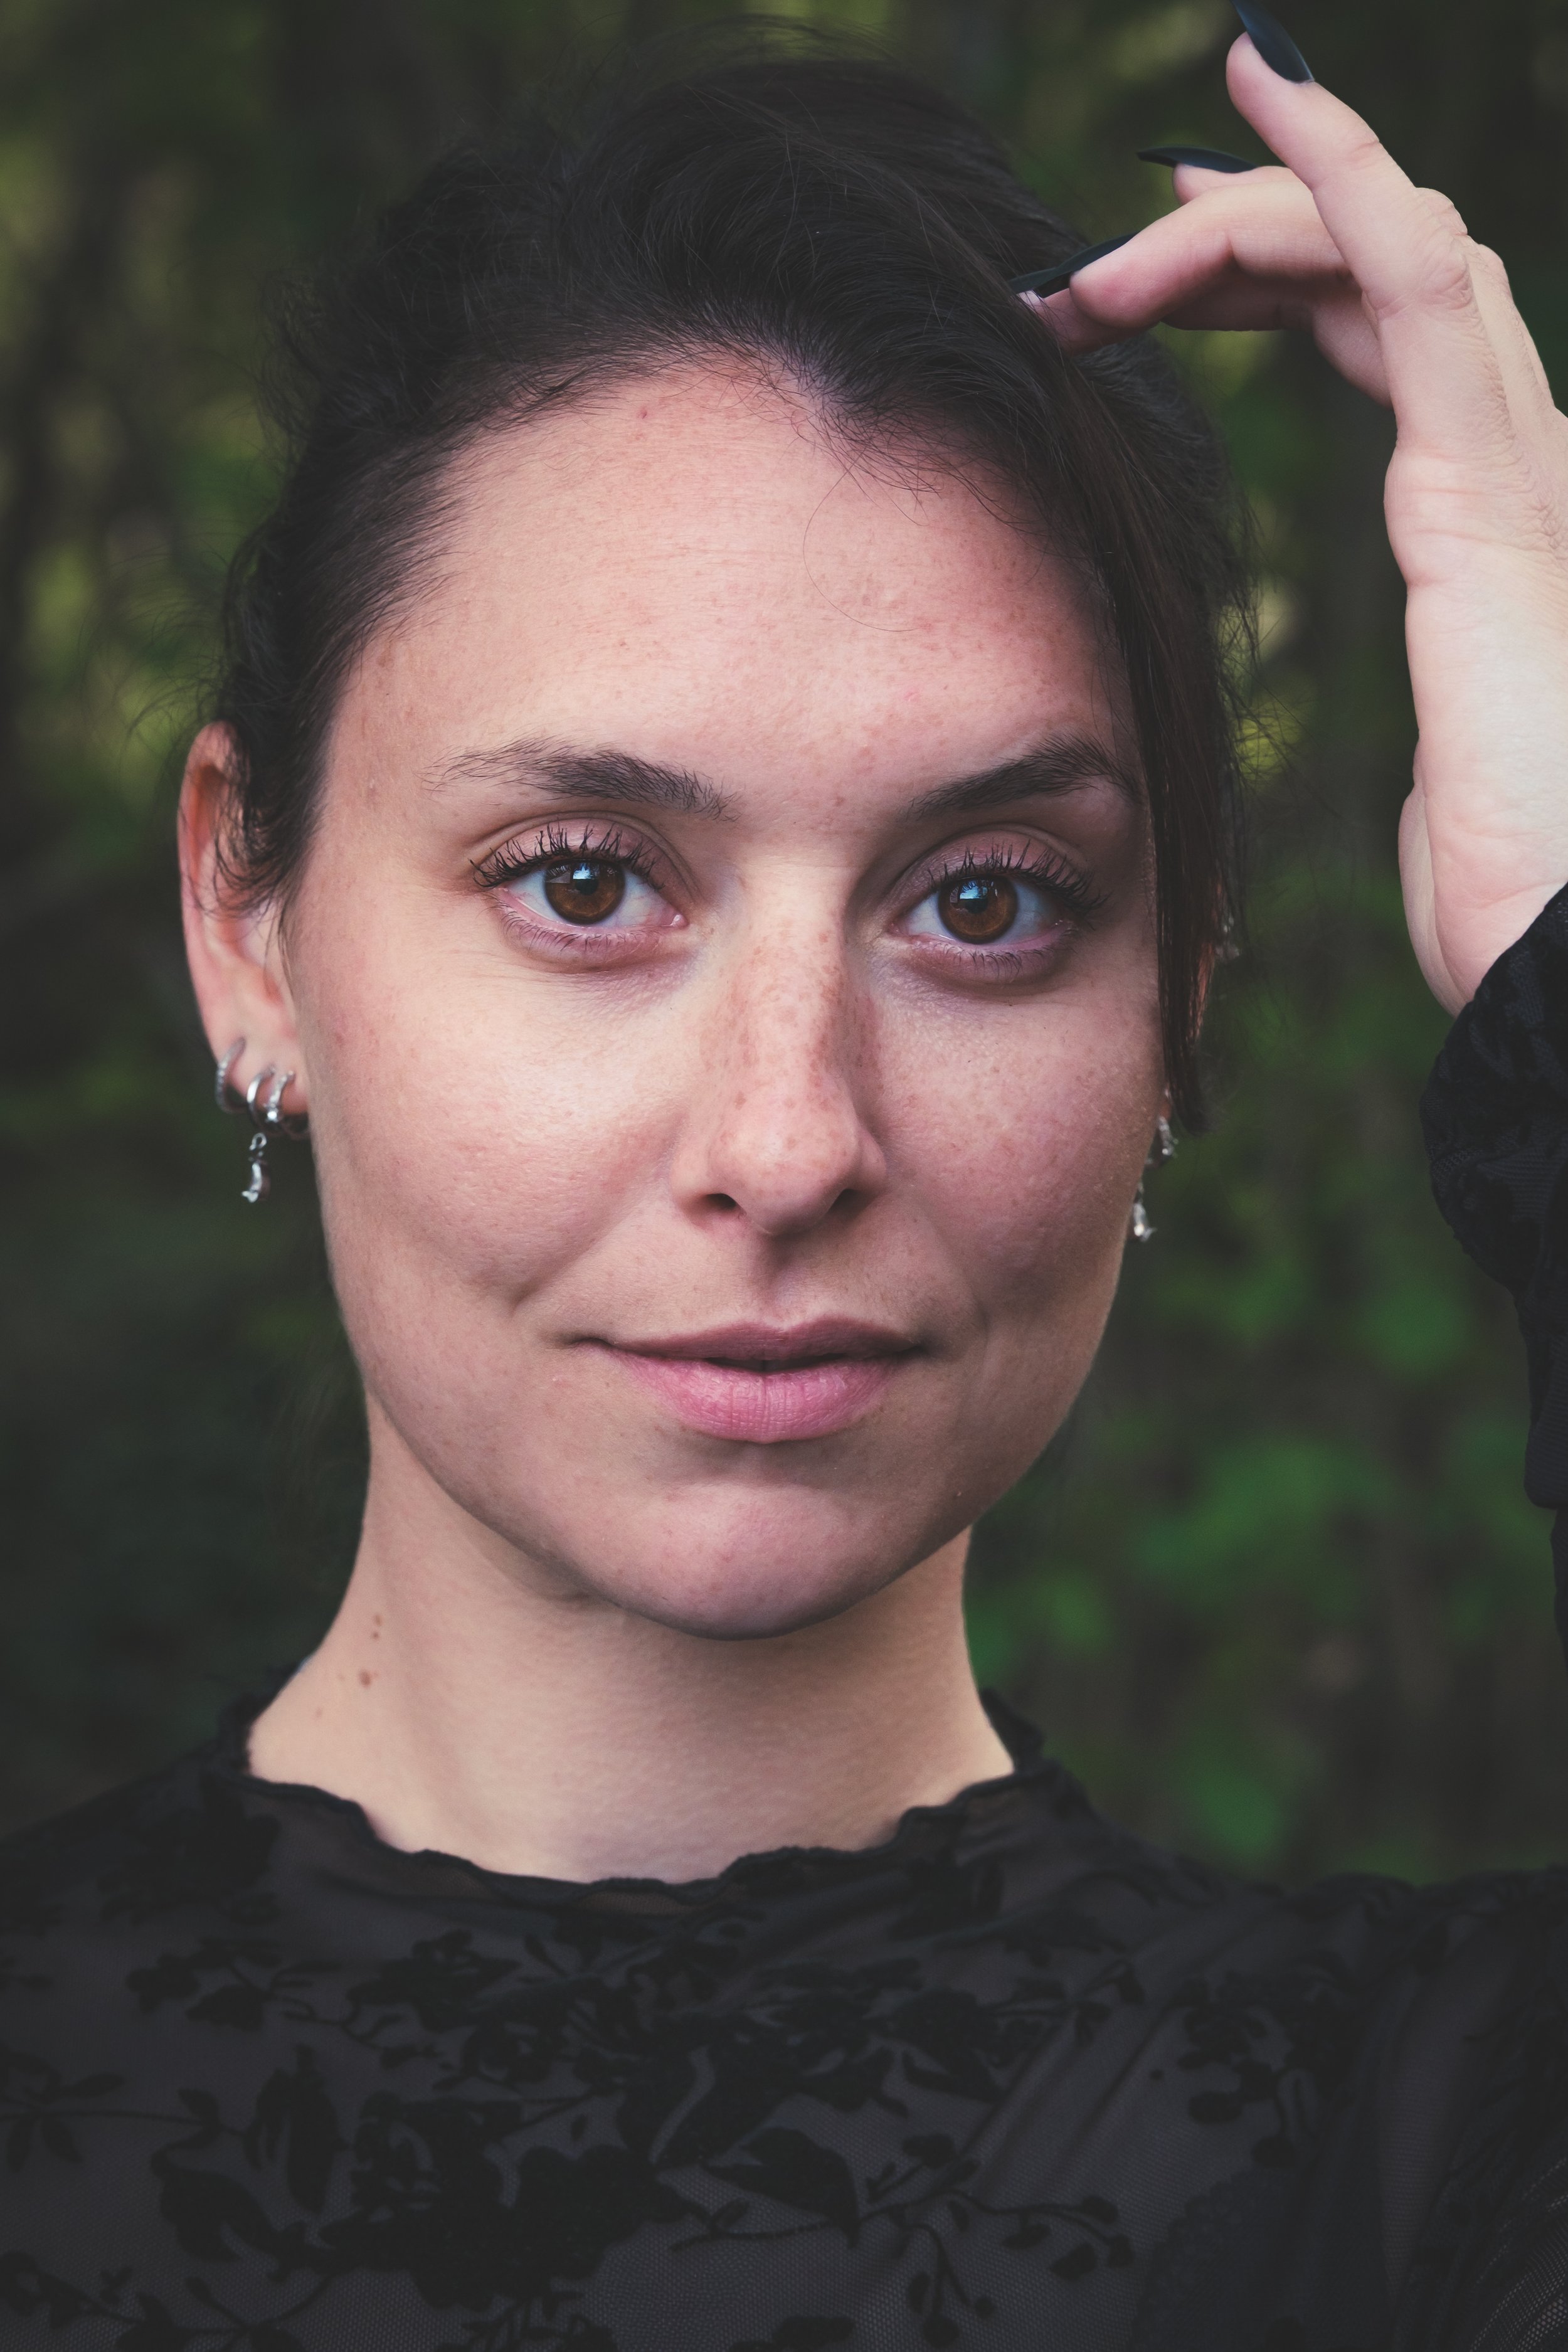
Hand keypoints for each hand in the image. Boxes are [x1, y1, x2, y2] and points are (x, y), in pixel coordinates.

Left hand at [1042, 32, 1567, 1011]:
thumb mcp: (1446, 784)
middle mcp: (1517, 465)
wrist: (1561, 939)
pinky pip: (1411, 277)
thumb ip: (1436, 728)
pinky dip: (1336, 174)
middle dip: (1236, 235)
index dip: (1271, 278)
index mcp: (1492, 525)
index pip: (1384, 340)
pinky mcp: (1490, 484)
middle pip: (1379, 274)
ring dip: (1240, 216)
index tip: (1153, 268)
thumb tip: (1419, 745)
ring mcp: (1516, 462)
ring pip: (1392, 248)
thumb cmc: (1513, 887)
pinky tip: (1260, 96)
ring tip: (1104, 241)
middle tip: (1100, 247)